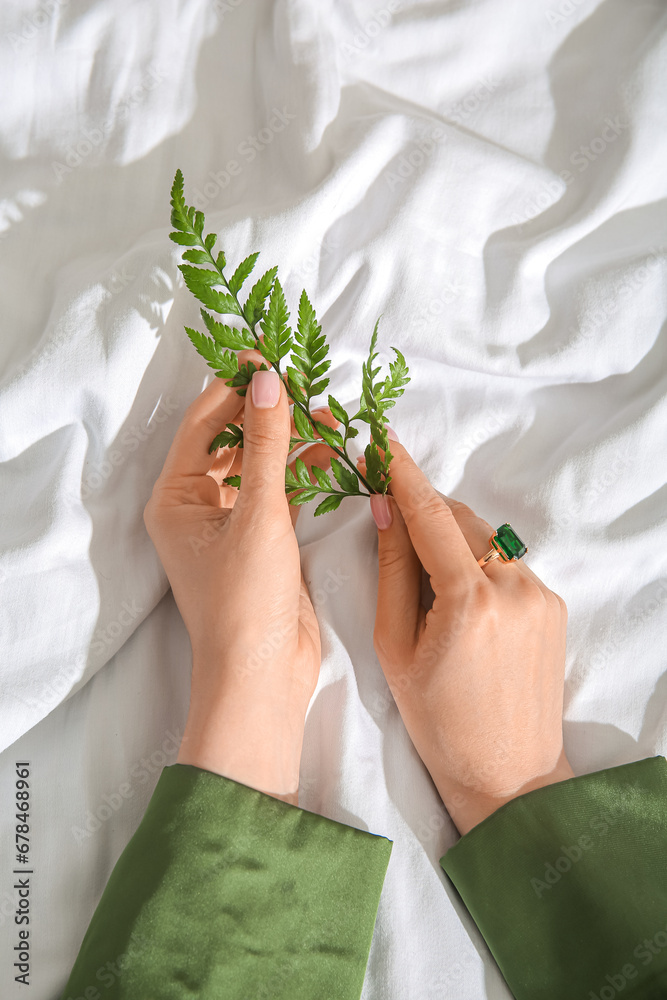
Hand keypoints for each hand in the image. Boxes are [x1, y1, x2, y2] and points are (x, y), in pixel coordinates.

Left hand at [143, 350, 339, 803]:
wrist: (264, 675)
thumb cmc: (246, 600)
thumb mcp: (259, 515)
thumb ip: (267, 445)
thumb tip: (267, 379)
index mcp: (176, 497)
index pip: (204, 424)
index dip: (235, 386)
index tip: (269, 353)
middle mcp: (196, 506)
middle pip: (232, 440)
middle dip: (269, 412)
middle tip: (308, 382)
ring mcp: (230, 523)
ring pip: (260, 464)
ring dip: (290, 440)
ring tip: (330, 416)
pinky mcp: (261, 540)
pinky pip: (279, 491)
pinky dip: (302, 472)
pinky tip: (330, 453)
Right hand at [358, 432, 572, 834]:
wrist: (508, 772)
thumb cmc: (437, 719)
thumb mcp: (395, 646)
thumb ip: (392, 570)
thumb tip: (385, 508)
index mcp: (468, 600)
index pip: (431, 514)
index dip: (404, 472)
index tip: (384, 441)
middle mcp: (514, 587)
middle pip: (461, 518)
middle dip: (426, 510)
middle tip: (392, 519)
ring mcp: (541, 594)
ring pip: (486, 539)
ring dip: (453, 540)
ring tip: (427, 582)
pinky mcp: (555, 605)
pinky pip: (507, 564)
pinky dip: (479, 566)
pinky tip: (461, 603)